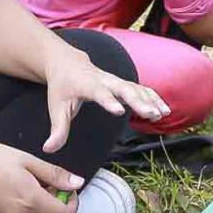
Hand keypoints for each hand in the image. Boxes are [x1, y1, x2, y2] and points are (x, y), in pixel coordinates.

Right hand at [0, 138, 85, 212]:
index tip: (66, 189)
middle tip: (40, 178)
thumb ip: (56, 176)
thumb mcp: (28, 161)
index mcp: (31, 201)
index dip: (72, 203)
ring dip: (36, 203)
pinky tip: (9, 190)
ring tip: (21, 182)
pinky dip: (22, 208)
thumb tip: (78, 184)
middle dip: (52, 198)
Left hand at [41, 43, 166, 152]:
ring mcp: (115, 80)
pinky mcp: (122, 83)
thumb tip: (48, 150)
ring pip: (136, 88)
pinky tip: (164, 110)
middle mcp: (104, 80)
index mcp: (86, 84)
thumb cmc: (62, 86)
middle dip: (139, 101)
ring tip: (162, 114)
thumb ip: (57, 129)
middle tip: (151, 114)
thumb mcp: (56, 107)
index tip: (120, 111)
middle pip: (124, 88)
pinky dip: (153, 97)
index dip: (109, 101)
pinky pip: (141, 89)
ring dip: (150, 100)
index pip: (99, 93)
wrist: (67, 62)